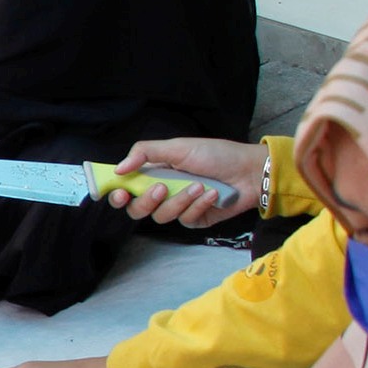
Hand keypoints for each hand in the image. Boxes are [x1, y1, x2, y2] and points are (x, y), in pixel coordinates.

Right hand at [107, 136, 264, 226]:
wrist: (249, 172)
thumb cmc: (215, 154)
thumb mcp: (178, 147)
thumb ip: (145, 153)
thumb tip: (118, 168)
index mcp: (154, 173)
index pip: (126, 187)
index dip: (118, 194)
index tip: (119, 194)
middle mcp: (163, 192)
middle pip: (138, 208)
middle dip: (147, 201)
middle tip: (161, 188)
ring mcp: (178, 207)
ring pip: (162, 216)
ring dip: (180, 200)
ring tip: (199, 185)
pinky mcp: (195, 219)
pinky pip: (186, 220)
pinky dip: (198, 205)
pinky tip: (212, 194)